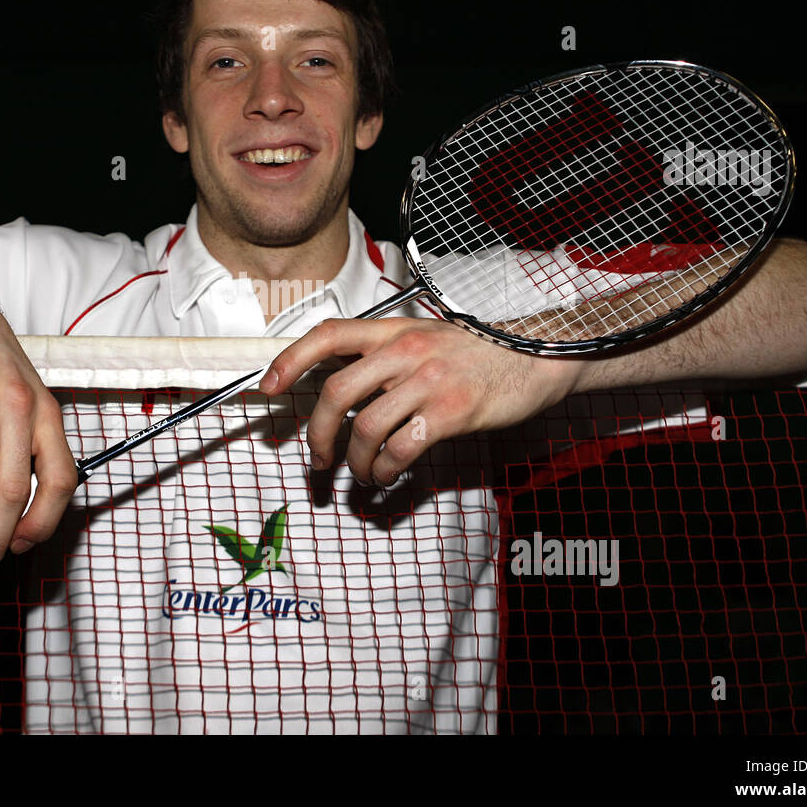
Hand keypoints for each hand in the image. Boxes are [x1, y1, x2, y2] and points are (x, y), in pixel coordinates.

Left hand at [260, 318, 581, 486]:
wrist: (537, 358)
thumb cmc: (479, 354)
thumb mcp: (427, 339)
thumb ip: (386, 357)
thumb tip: (341, 389)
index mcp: (393, 331)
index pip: (328, 335)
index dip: (291, 360)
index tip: (269, 387)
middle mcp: (406, 351)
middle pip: (336, 393)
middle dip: (316, 434)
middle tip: (317, 458)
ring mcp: (429, 381)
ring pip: (365, 429)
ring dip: (355, 462)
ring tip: (363, 474)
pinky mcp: (452, 412)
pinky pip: (401, 449)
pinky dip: (386, 470)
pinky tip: (390, 476)